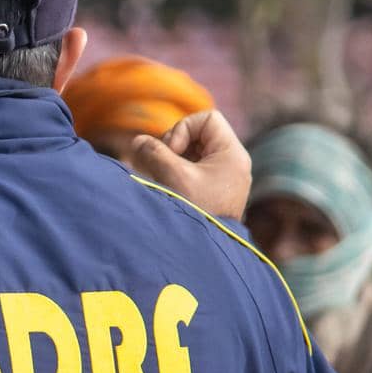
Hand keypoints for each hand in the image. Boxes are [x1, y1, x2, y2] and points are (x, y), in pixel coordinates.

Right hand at [131, 110, 251, 220]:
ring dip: (171, 161)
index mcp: (232, 155)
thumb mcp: (172, 177)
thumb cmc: (196, 213)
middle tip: (164, 167)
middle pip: (199, 134)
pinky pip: (192, 170)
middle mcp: (232, 163)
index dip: (184, 129)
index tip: (174, 153)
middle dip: (174, 146)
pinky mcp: (213, 191)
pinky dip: (175, 174)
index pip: (207, 119)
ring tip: (161, 178)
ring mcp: (224, 178)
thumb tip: (138, 142)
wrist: (207, 253)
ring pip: (192, 153)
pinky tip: (166, 187)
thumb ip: (152, 153)